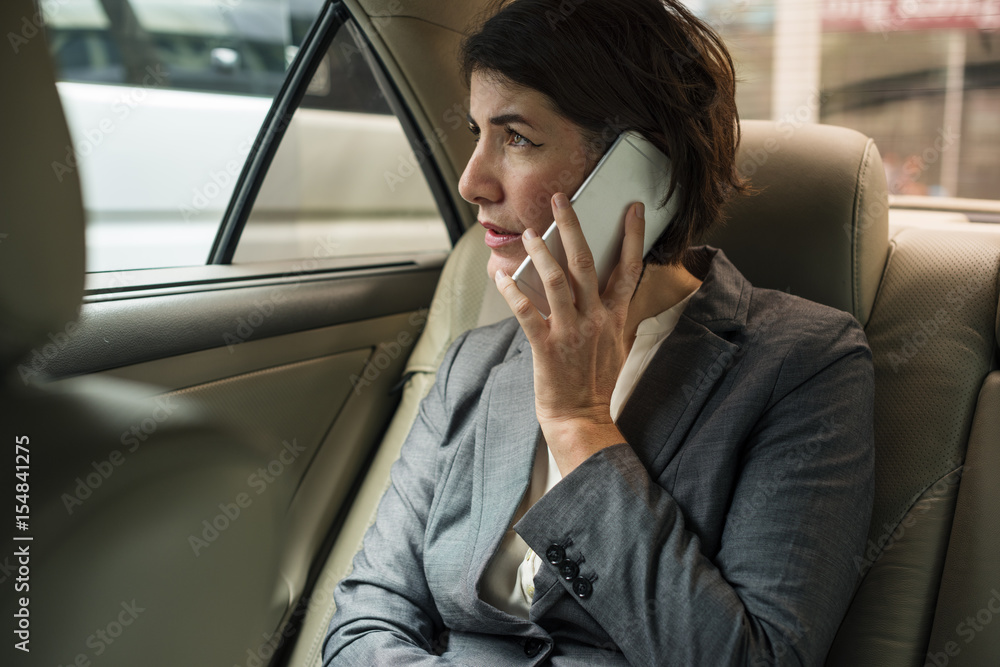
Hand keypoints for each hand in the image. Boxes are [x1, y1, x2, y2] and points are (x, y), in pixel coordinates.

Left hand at [494, 192, 645, 475]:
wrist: (583, 418)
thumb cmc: (597, 384)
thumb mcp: (617, 346)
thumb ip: (616, 317)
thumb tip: (616, 298)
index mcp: (615, 316)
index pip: (628, 268)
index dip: (633, 235)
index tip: (633, 208)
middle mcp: (596, 318)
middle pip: (586, 261)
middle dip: (573, 226)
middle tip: (560, 199)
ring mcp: (571, 331)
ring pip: (556, 280)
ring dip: (541, 252)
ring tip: (530, 233)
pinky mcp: (547, 346)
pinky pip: (527, 311)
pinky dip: (512, 292)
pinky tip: (501, 276)